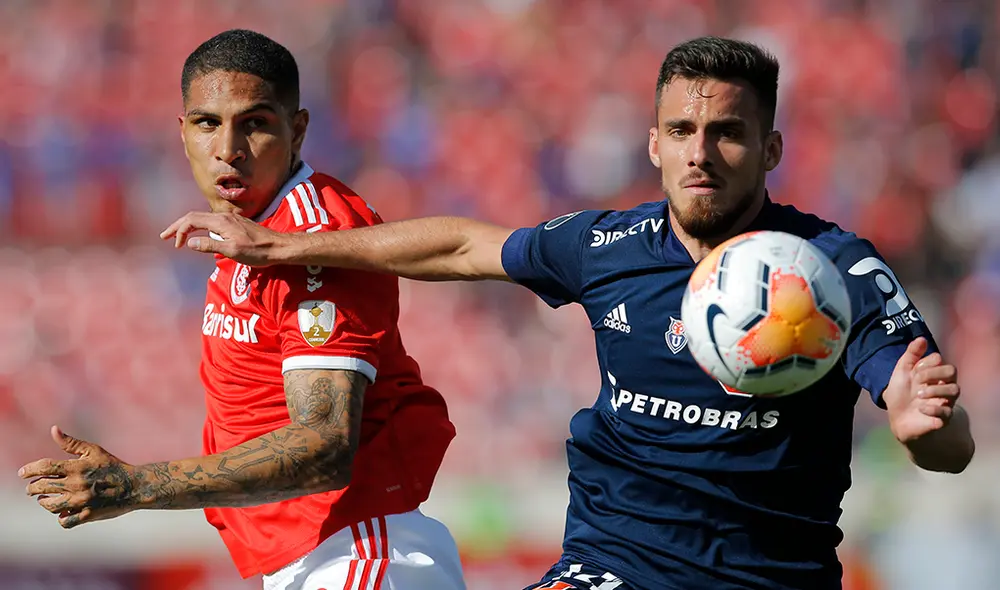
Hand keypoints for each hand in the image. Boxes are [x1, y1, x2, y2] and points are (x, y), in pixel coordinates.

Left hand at [19, 426, 136, 528]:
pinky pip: (64, 521)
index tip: (22, 473)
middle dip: (32, 488)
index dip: (29, 470)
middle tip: (31, 488)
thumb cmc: (113, 466)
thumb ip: (71, 443)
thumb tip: (53, 429)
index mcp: (77, 467)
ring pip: (50, 506)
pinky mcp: (87, 515)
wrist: (135, 486)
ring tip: (45, 499)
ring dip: (44, 502)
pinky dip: (61, 517)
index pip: (44, 467)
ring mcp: (81, 501)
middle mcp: (77, 485)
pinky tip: (62, 512)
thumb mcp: (94, 451)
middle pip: (42, 487)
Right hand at [160, 210, 287, 265]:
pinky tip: (200, 235)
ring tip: (178, 236)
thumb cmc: (258, 252)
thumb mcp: (233, 251)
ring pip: (203, 218)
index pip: (192, 220)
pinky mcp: (236, 224)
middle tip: (164, 236)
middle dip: (178, 226)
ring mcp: (230, 219)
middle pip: (194, 217)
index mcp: (221, 222)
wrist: (279, 247)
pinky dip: (200, 227)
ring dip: (188, 226)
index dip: (180, 231)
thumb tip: (190, 242)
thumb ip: (210, 245)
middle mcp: (224, 217)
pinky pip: (212, 222)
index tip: (176, 246)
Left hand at [882, 337, 960, 444]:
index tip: (913, 371)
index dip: (926, 363)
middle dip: (933, 373)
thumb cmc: (901, 393)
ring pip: (955, 390)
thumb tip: (921, 338)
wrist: (896, 417)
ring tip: (919, 396)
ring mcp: (945, 401)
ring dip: (935, 390)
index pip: (940, 360)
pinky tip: (921, 408)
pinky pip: (948, 412)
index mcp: (934, 373)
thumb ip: (911, 354)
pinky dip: (933, 409)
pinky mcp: (943, 418)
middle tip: (917, 382)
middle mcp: (943, 386)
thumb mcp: (901, 371)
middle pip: (952, 371)